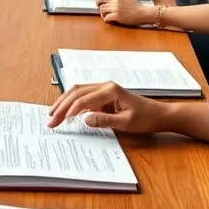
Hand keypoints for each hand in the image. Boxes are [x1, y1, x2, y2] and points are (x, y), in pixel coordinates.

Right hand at [47, 82, 171, 132]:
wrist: (159, 114)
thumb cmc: (145, 118)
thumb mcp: (126, 123)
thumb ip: (105, 120)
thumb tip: (84, 120)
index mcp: (110, 90)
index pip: (84, 99)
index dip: (70, 110)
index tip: (59, 121)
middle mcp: (105, 85)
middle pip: (77, 92)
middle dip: (62, 106)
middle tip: (50, 120)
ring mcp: (103, 89)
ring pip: (77, 91)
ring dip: (64, 102)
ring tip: (52, 114)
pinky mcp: (103, 95)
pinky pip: (83, 97)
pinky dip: (72, 103)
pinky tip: (65, 112)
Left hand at [96, 0, 150, 26]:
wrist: (143, 13)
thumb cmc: (136, 7)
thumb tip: (109, 2)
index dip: (98, 1)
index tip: (98, 4)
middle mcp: (115, 1)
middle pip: (101, 5)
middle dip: (101, 9)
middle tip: (103, 12)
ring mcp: (116, 8)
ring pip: (102, 11)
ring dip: (103, 15)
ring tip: (107, 16)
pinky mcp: (117, 16)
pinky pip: (106, 18)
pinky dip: (107, 20)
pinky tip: (110, 20)